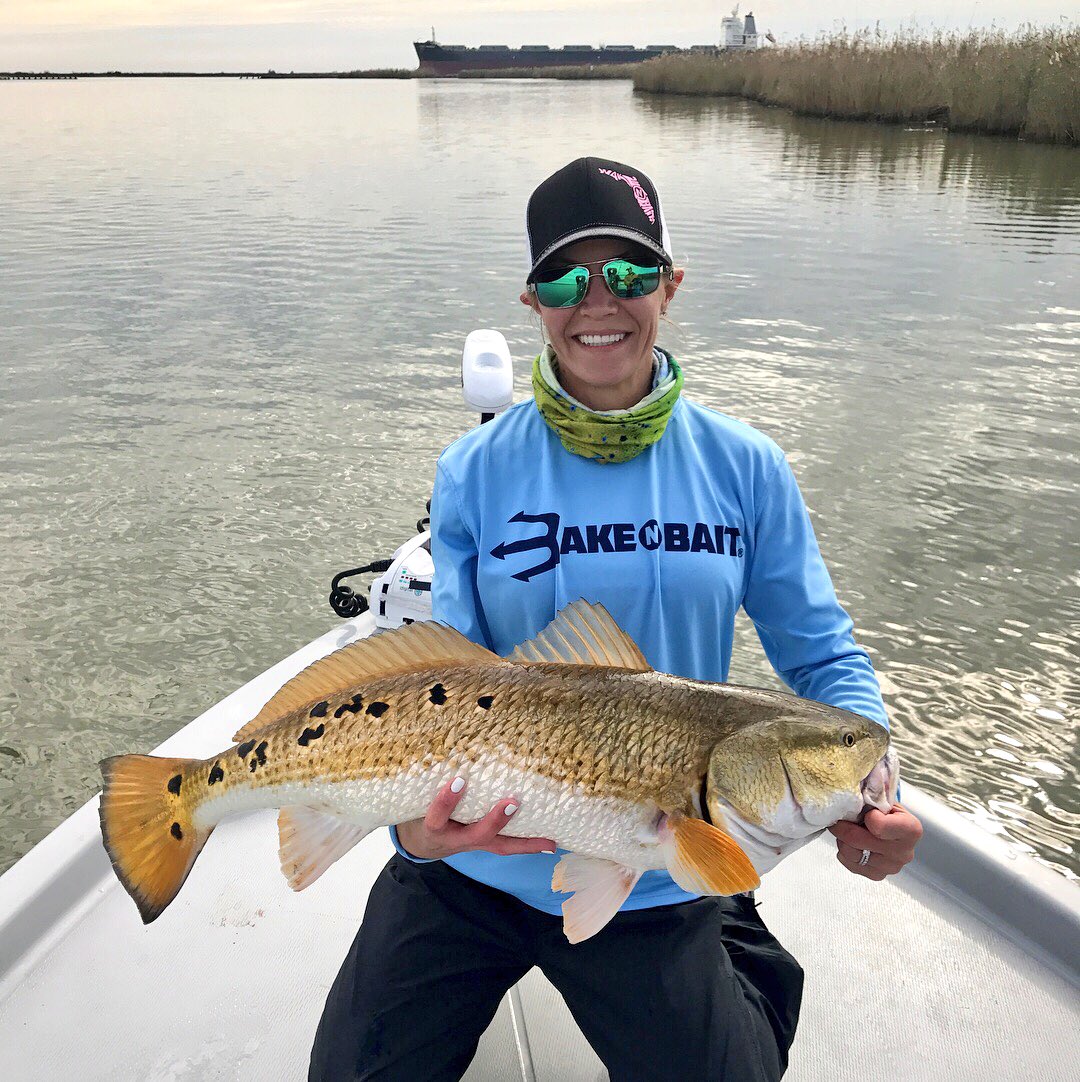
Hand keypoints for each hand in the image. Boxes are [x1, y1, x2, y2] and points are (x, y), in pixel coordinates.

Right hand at [395, 776, 556, 859]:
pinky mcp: (485, 844)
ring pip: (498, 845)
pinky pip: (507, 847)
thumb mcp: (418, 797)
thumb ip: (429, 777)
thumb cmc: (422, 808)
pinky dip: (529, 846)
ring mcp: (472, 843)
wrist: (423, 842)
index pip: (437, 816)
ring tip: (548, 838)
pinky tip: (551, 842)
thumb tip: (443, 736)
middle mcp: (454, 838)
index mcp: (434, 826)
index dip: (447, 801)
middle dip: (495, 820)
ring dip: (523, 841)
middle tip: (512, 802)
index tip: (459, 781)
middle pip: (476, 835)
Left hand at [828, 803, 922, 880]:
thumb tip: (852, 788)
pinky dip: (845, 852)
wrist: (893, 827)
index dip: (867, 817)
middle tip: (839, 817)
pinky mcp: (877, 875)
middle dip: (843, 826)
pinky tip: (852, 843)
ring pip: (851, 853)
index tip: (866, 812)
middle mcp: (904, 852)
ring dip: (843, 839)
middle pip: (858, 840)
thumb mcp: (885, 798)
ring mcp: (891, 867)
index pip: (878, 826)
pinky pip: (850, 864)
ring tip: (850, 830)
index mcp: (910, 830)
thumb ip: (874, 795)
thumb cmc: (887, 810)